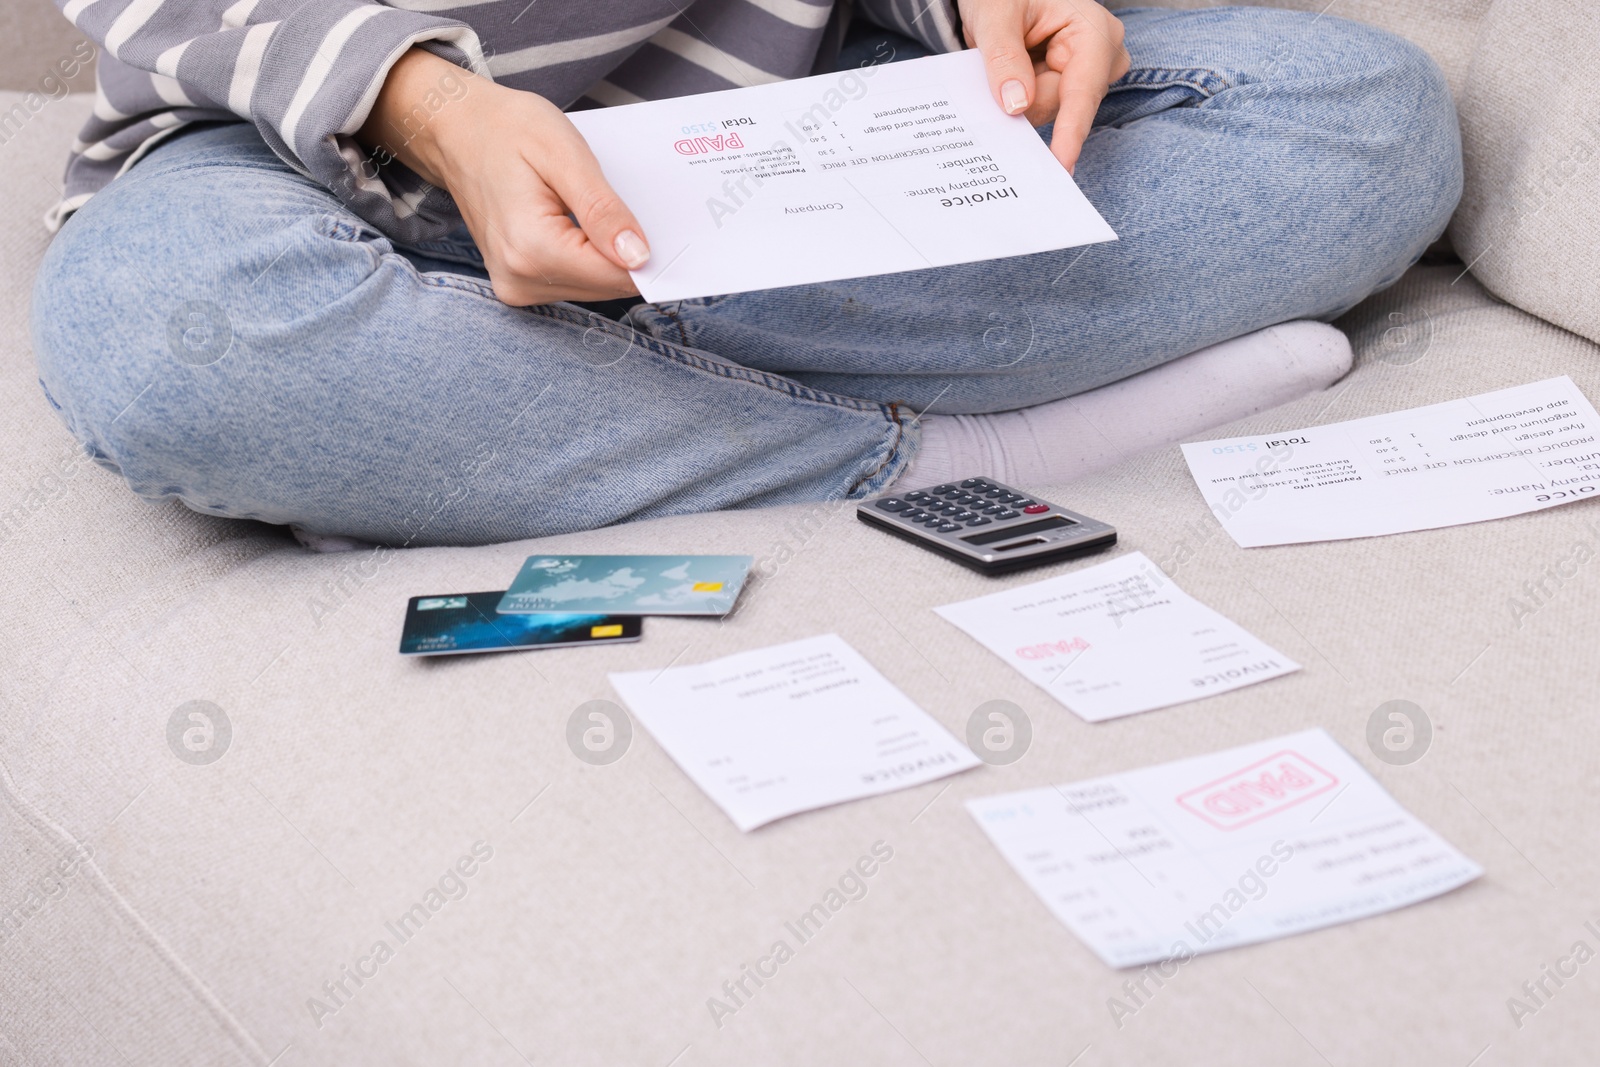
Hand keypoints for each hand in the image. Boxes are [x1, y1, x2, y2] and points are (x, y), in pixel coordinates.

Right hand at [357, 49, 648, 305]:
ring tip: (596, 209)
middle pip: (608, 286)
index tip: (667, 228)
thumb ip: (602, 210)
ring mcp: (517, 288)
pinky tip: (584, 226)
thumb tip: (638, 257)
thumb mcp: (564, 155)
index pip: (616, 276)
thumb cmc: (507, 131)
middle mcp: (520, 280)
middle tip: (627, 205)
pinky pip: (576, 281)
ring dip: (609, 255)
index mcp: (531, 249)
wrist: (455, 132)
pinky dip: (591, 257)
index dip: (650, 255)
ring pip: (595, 288)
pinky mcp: (519, 286)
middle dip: (629, 253)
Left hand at [956, 0, 1129, 171]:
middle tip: (993, 57)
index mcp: (1094, 30)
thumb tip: (1016, 106)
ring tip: (1001, 55)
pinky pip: (1037, 109)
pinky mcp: (1067, 87)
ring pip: (1043, 110)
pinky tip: (1007, 77)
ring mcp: (1086, 74)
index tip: (1061, 164)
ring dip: (1015, 93)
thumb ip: (1003, 58)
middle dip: (1020, 95)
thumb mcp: (995, 13)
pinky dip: (1015, 97)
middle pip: (1057, 106)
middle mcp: (1100, 56)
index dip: (1070, 131)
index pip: (1083, 92)